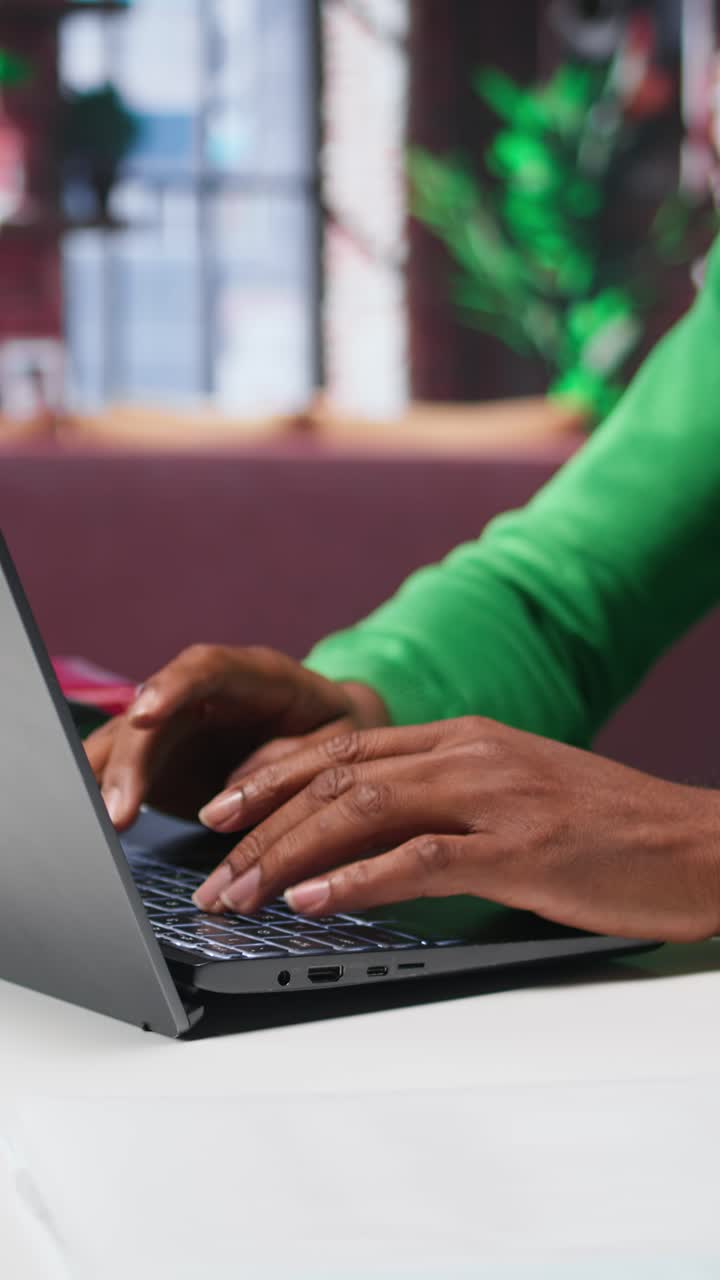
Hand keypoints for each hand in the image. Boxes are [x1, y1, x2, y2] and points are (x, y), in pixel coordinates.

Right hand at [84, 643, 387, 829]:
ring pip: (126, 742)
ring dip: (106, 782)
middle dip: (129, 762)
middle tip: (118, 812)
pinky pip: (121, 770)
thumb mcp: (339, 746)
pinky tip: (92, 824)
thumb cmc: (339, 734)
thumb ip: (293, 760)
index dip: (171, 687)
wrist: (331, 733)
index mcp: (258, 675)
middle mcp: (205, 692)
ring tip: (101, 825)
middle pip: (153, 715)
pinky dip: (104, 795)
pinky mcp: (161, 756)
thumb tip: (237, 788)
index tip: (143, 716)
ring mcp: (178, 722)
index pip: (206, 668)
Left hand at [193, 716, 719, 942]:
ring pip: (364, 811)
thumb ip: (446, 802)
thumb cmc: (607, 827)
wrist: (699, 842)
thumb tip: (370, 840)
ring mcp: (496, 797)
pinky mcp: (523, 850)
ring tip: (240, 891)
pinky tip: (314, 901)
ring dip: (290, 854)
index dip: (275, 775)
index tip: (225, 807)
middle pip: (338, 776)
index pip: (345, 747)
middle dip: (263, 820)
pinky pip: (421, 860)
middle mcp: (470, 754)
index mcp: (464, 739)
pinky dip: (358, 881)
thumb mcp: (515, 793)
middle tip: (211, 864)